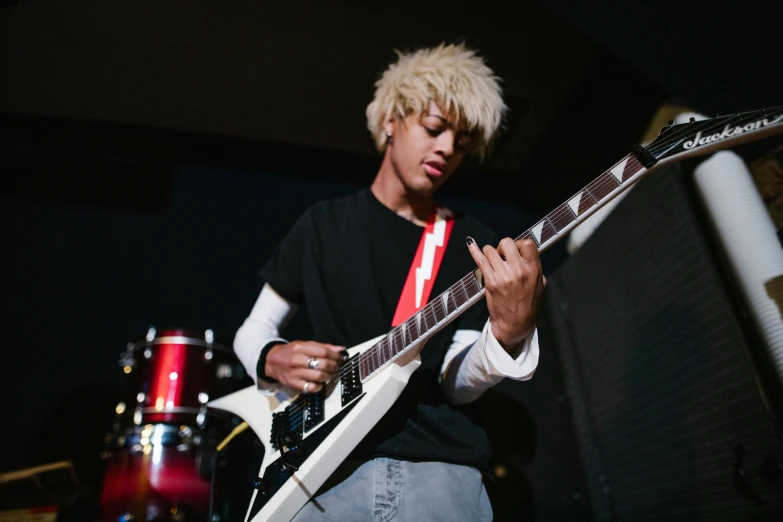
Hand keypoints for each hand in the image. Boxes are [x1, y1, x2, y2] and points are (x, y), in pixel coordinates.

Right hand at [265, 341, 343, 392]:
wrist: (271, 361)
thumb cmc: (290, 352)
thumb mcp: (304, 344)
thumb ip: (322, 346)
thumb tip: (340, 349)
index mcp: (300, 348)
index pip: (323, 351)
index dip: (335, 355)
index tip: (340, 358)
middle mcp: (297, 360)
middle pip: (322, 364)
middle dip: (334, 366)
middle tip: (336, 366)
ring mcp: (294, 373)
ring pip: (318, 377)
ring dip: (329, 376)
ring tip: (330, 374)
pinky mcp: (293, 384)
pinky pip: (310, 388)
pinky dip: (319, 386)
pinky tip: (320, 383)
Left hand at [466, 237, 545, 351]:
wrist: (515, 323)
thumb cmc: (528, 305)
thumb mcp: (540, 285)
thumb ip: (534, 268)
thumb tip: (524, 254)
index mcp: (533, 270)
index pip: (527, 243)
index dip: (519, 244)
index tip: (515, 251)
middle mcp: (518, 270)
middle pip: (507, 242)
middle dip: (503, 247)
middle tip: (502, 256)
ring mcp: (503, 275)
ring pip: (491, 250)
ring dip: (490, 253)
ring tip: (493, 262)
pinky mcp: (490, 281)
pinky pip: (480, 260)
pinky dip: (474, 250)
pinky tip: (470, 244)